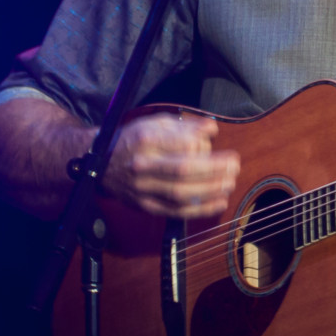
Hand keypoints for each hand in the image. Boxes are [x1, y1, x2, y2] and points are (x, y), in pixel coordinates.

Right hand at [102, 113, 238, 219]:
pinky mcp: (145, 206)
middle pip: (184, 170)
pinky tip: (219, 202)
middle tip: (234, 165)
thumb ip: (185, 126)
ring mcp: (143, 189)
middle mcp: (142, 165)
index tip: (215, 141)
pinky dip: (200, 209)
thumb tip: (212, 129)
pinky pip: (176, 211)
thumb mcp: (155, 123)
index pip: (181, 144)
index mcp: (145, 140)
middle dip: (214, 169)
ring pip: (181, 193)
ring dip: (211, 190)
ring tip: (230, 182)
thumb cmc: (133, 140)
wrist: (100, 165)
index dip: (203, 144)